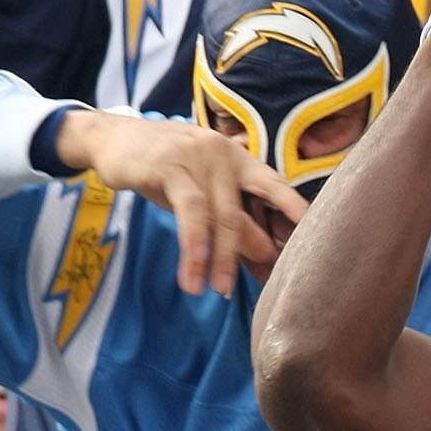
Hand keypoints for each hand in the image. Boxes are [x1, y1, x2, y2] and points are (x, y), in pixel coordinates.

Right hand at [57, 111, 306, 298]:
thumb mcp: (202, 192)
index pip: (275, 185)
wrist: (113, 139)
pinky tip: (192, 275)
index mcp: (239, 158)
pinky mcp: (170, 165)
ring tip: (219, 291)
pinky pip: (191, 213)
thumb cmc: (166, 170)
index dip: (295, 209)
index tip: (317, 235)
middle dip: (252, 254)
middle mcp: (224, 153)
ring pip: (220, 217)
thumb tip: (267, 257)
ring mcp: (198, 156)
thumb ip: (230, 217)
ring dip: (221, 259)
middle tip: (257, 288)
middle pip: (246, 212)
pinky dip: (194, 248)